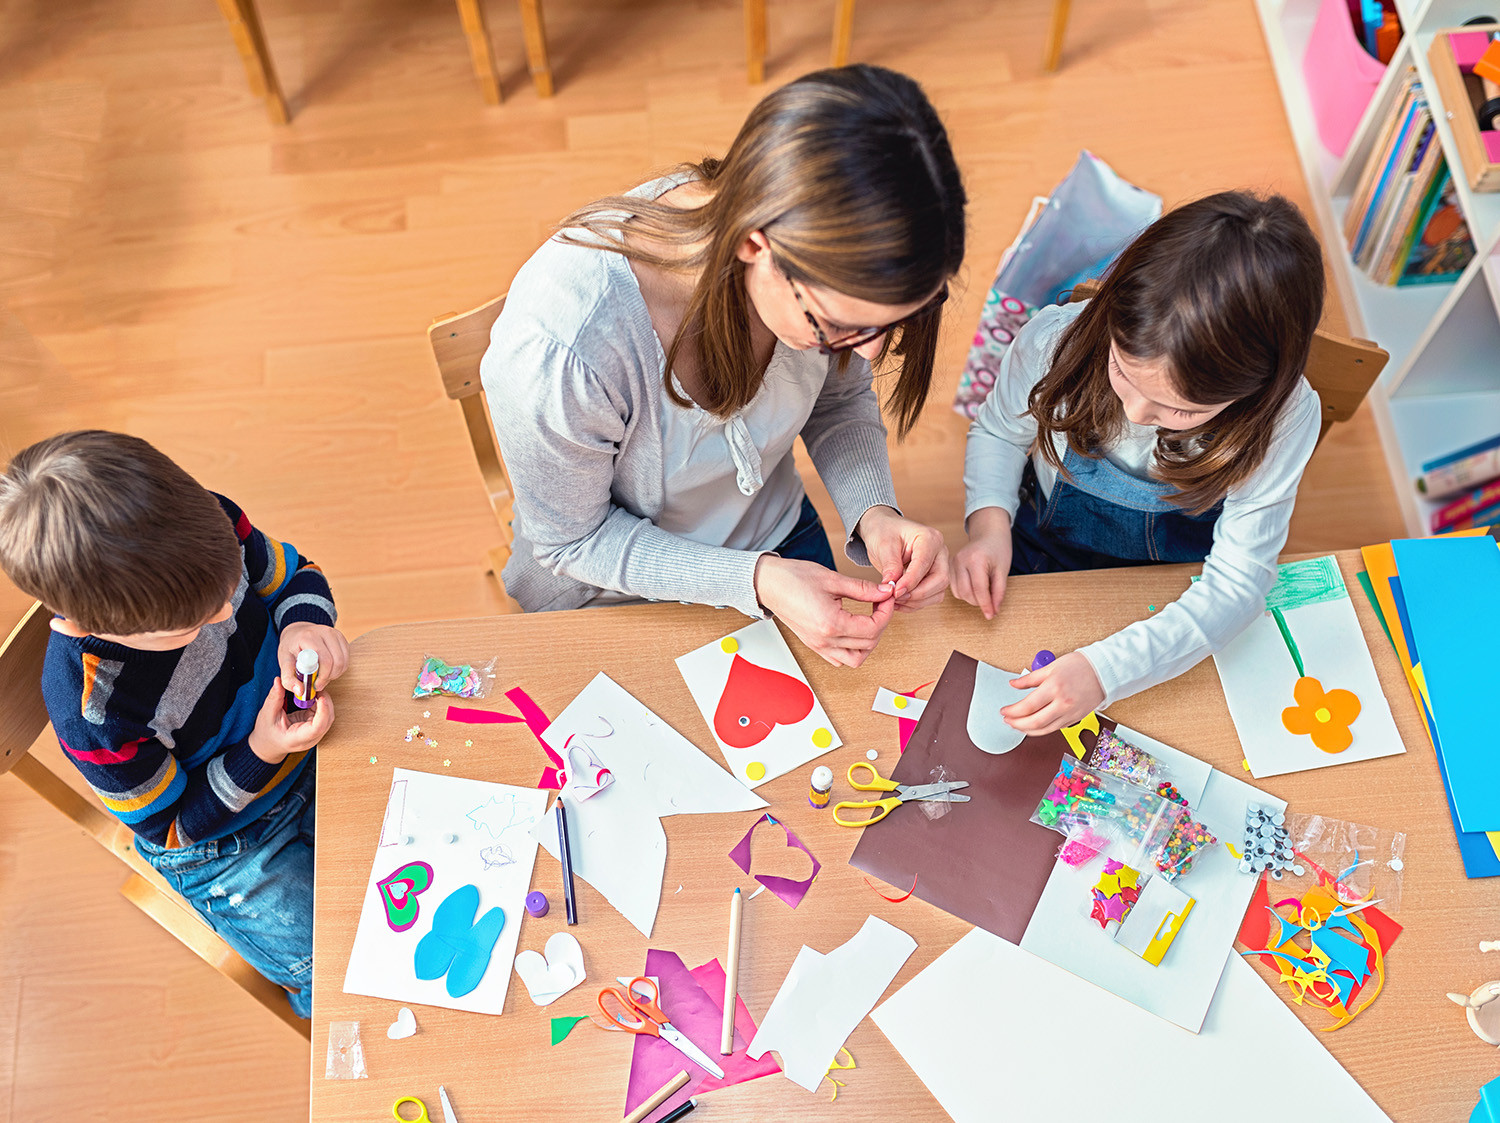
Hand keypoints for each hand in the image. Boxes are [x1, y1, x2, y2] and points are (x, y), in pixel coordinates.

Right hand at [249, 679, 334, 763]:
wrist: (268, 744)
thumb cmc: (267, 733)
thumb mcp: (267, 715)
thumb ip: (275, 698)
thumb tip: (279, 681)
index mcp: (296, 739)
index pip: (317, 728)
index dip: (323, 712)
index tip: (321, 697)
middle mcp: (309, 738)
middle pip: (327, 721)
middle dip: (325, 702)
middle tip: (315, 688)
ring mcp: (314, 734)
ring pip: (328, 717)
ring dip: (324, 702)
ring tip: (313, 690)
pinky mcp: (315, 727)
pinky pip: (324, 714)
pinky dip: (320, 703)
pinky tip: (312, 696)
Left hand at [278, 621, 348, 692]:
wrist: (297, 633)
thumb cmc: (291, 649)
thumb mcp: (284, 663)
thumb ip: (288, 679)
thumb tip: (300, 691)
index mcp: (309, 637)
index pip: (325, 660)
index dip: (322, 676)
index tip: (314, 686)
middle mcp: (324, 632)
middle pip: (337, 661)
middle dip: (329, 677)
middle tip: (319, 683)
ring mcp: (335, 633)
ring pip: (343, 661)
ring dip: (335, 674)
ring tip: (323, 676)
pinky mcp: (341, 637)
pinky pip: (346, 658)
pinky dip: (339, 668)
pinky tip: (329, 669)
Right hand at [754, 555, 894, 666]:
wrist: (768, 584)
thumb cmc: (793, 578)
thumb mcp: (833, 579)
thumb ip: (863, 589)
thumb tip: (886, 591)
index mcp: (830, 623)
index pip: (872, 628)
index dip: (886, 613)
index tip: (886, 597)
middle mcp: (824, 640)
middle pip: (868, 645)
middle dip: (881, 624)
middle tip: (880, 603)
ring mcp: (818, 646)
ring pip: (855, 659)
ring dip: (869, 643)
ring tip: (869, 621)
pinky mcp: (814, 645)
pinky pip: (839, 659)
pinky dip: (852, 650)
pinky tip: (854, 631)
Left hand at [855, 505, 949, 610]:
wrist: (884, 530)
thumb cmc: (885, 532)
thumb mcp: (883, 545)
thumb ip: (890, 566)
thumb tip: (893, 588)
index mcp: (930, 538)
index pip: (924, 564)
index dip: (910, 581)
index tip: (895, 592)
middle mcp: (940, 552)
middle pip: (939, 580)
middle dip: (917, 594)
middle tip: (896, 598)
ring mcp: (940, 566)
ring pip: (938, 592)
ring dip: (917, 601)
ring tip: (895, 601)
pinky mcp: (934, 578)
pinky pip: (932, 596)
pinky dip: (916, 603)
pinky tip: (900, 602)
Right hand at [951, 507, 1010, 619]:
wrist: (989, 533)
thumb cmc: (998, 549)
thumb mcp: (1003, 570)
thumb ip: (998, 592)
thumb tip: (993, 612)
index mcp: (976, 560)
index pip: (979, 589)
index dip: (986, 605)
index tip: (991, 615)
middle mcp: (960, 561)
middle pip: (966, 593)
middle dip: (979, 602)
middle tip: (991, 601)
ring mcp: (952, 563)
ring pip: (959, 593)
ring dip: (971, 598)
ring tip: (984, 592)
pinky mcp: (949, 567)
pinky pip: (955, 588)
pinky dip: (965, 593)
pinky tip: (974, 587)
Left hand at [1000, 652, 1103, 734]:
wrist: (1104, 671)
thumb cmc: (1080, 666)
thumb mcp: (1051, 667)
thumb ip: (1030, 678)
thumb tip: (1013, 684)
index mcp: (1054, 688)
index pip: (1027, 706)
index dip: (1012, 712)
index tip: (1004, 711)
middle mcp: (1062, 704)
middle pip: (1034, 722)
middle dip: (1017, 724)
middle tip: (1007, 720)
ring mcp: (1070, 713)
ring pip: (1044, 730)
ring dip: (1027, 730)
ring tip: (1016, 725)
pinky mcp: (1075, 719)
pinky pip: (1054, 729)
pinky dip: (1041, 730)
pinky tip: (1033, 726)